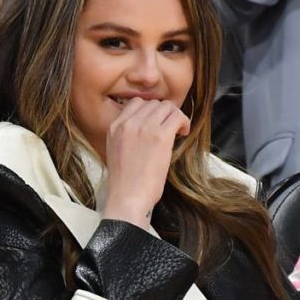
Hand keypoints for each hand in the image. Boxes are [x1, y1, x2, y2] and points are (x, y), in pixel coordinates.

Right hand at [103, 99, 190, 228]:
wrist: (127, 197)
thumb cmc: (124, 182)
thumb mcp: (116, 151)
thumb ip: (126, 135)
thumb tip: (147, 128)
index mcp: (115, 126)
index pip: (136, 103)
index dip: (151, 111)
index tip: (157, 123)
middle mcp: (128, 123)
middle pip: (153, 103)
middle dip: (164, 114)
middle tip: (170, 128)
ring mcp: (144, 127)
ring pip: (166, 107)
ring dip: (175, 117)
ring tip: (178, 131)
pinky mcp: (160, 136)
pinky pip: (177, 117)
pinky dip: (183, 122)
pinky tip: (183, 133)